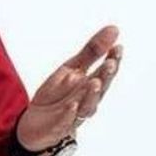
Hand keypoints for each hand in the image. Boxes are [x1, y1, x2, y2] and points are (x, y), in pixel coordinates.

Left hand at [16, 25, 122, 150]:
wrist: (37, 123)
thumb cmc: (58, 95)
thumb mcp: (71, 68)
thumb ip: (92, 51)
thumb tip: (114, 29)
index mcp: (90, 84)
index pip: (105, 72)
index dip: (112, 61)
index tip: (118, 48)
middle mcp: (87, 100)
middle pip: (99, 88)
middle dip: (105, 76)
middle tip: (110, 63)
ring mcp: (75, 114)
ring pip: (87, 106)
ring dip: (91, 95)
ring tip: (94, 82)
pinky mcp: (60, 126)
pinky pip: (66, 121)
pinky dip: (69, 114)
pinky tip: (72, 106)